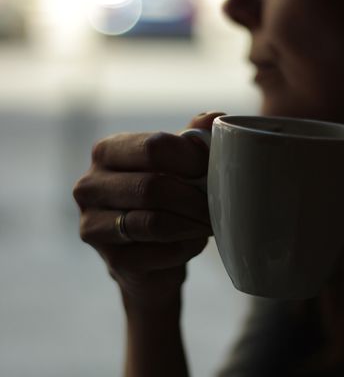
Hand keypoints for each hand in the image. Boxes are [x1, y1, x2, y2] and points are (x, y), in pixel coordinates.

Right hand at [73, 112, 223, 310]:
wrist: (149, 257)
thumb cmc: (164, 199)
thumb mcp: (176, 164)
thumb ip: (192, 139)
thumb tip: (215, 117)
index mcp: (107, 151)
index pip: (153, 147)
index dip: (191, 158)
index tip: (213, 168)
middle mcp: (90, 185)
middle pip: (153, 187)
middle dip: (194, 197)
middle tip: (221, 203)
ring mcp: (93, 225)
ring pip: (154, 222)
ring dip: (192, 223)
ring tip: (211, 222)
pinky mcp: (110, 260)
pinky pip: (158, 252)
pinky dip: (185, 247)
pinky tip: (194, 242)